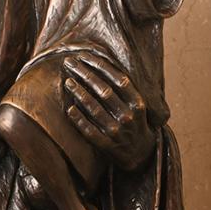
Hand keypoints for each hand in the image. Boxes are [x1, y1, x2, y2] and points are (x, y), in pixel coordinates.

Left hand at [62, 54, 155, 170]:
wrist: (142, 154)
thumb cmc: (135, 121)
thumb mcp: (136, 104)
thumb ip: (123, 87)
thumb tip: (97, 62)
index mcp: (137, 103)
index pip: (119, 79)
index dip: (100, 66)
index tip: (83, 56)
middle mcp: (128, 116)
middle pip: (104, 91)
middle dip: (85, 74)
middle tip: (69, 63)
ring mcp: (117, 132)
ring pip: (95, 109)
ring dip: (79, 93)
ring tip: (67, 82)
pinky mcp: (107, 146)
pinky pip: (90, 131)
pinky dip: (79, 119)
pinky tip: (69, 109)